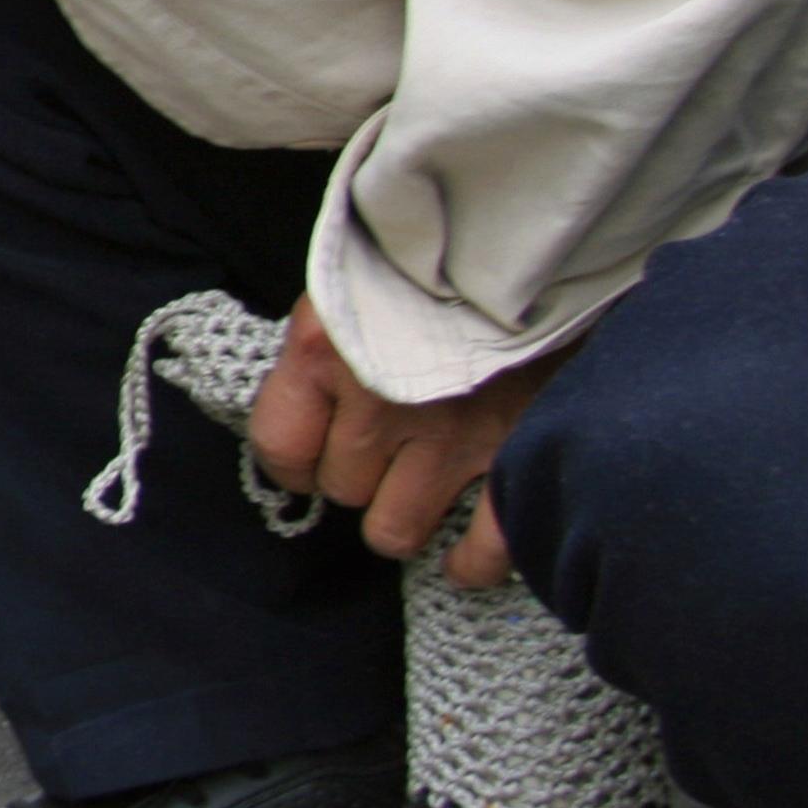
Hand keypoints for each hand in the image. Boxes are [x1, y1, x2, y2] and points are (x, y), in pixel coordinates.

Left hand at [248, 297, 563, 585]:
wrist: (527, 246)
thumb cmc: (419, 266)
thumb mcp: (343, 290)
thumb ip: (316, 357)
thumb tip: (296, 420)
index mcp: (326, 357)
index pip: (279, 450)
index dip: (290, 462)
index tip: (305, 457)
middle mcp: (381, 408)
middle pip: (342, 489)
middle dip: (354, 474)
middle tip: (380, 447)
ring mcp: (452, 440)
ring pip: (394, 529)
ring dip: (401, 513)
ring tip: (412, 489)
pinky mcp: (514, 459)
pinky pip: (484, 548)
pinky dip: (472, 560)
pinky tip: (462, 557)